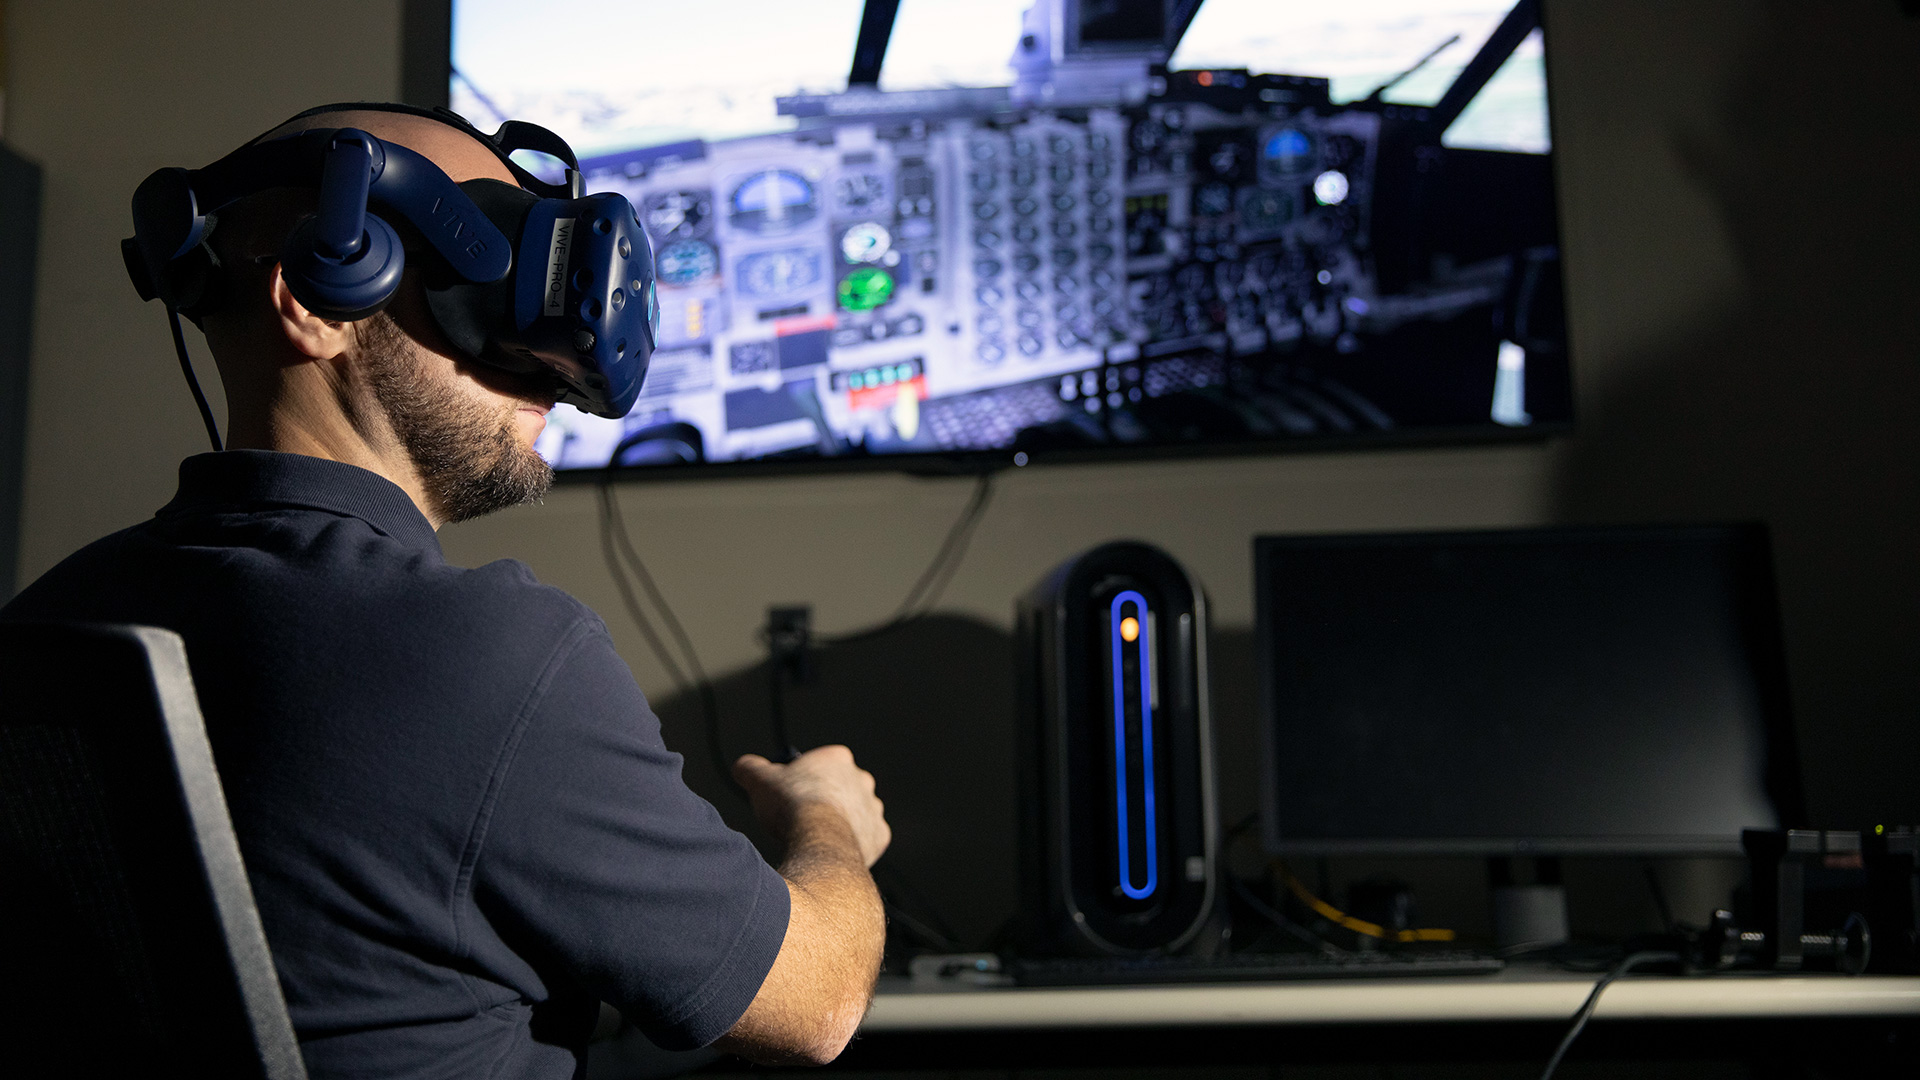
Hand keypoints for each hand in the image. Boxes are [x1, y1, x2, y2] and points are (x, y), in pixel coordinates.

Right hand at [732, 745, 890, 867]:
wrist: (817, 842)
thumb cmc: (790, 806)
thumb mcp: (760, 780)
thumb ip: (751, 768)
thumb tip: (742, 766)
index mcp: (838, 759)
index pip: (820, 764)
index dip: (801, 779)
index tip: (787, 795)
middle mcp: (862, 780)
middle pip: (840, 789)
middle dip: (823, 801)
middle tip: (800, 819)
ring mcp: (874, 809)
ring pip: (855, 815)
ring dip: (839, 823)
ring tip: (814, 840)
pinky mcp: (880, 836)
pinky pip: (866, 840)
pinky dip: (851, 846)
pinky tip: (831, 853)